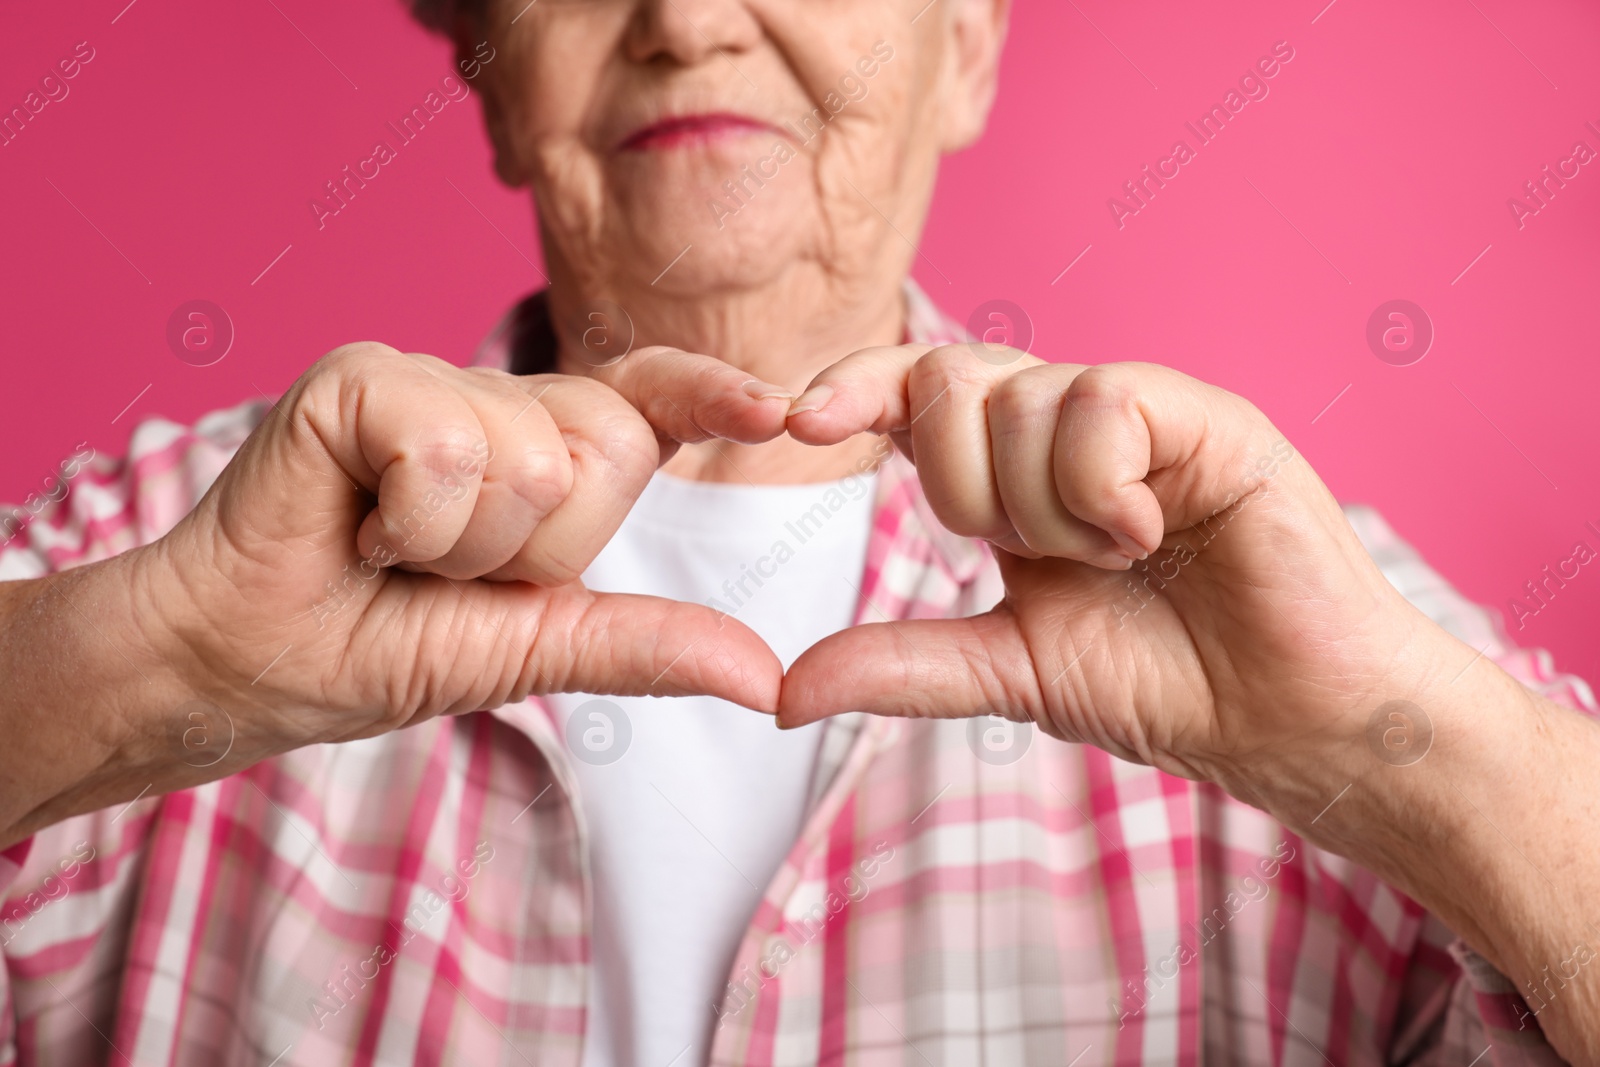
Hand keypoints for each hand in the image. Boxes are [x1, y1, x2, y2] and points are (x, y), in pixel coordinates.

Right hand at [2, 343, 794, 839]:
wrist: (239, 664)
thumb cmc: (371, 648)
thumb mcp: (530, 651)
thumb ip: (641, 645)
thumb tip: (769, 680)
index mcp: (539, 453)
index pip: (646, 404)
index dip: (711, 397)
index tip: (783, 413)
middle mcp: (494, 402)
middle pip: (609, 447)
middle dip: (538, 549)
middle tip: (446, 566)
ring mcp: (427, 377)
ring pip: (532, 457)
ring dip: (463, 547)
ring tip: (392, 550)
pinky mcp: (362, 376)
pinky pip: (450, 447)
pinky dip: (411, 522)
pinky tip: (357, 527)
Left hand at [779, 343, 1459, 793]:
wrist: (1280, 720)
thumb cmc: (1160, 684)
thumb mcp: (1007, 670)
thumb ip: (902, 664)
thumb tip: (783, 694)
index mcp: (1013, 474)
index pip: (914, 393)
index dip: (853, 389)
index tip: (796, 421)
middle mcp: (1067, 429)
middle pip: (949, 383)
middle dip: (964, 488)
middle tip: (1035, 555)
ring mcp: (1138, 415)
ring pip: (1021, 398)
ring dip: (1047, 509)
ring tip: (1115, 558)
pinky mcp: (1205, 416)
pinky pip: (1102, 403)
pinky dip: (1101, 486)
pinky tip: (1146, 533)